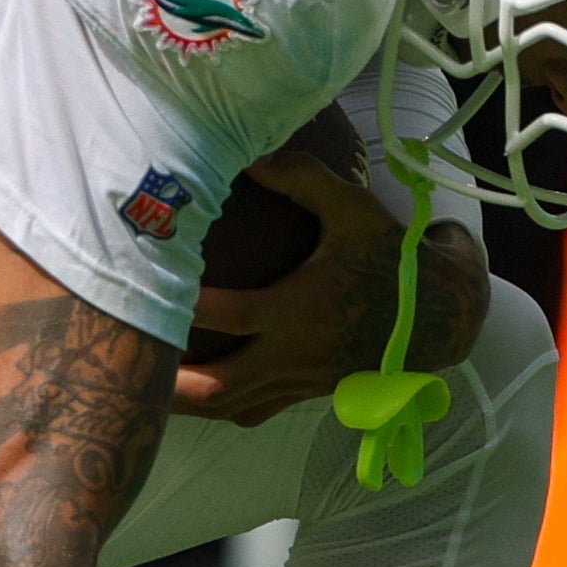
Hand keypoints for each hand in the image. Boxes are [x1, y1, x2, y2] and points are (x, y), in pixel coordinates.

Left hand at [171, 148, 489, 426]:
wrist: (441, 315)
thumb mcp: (351, 209)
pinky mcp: (305, 393)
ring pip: (231, 407)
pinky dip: (220, 407)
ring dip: (187, 404)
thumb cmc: (391, 257)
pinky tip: (191, 397)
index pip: (231, 315)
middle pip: (220, 386)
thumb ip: (301, 179)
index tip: (142, 290)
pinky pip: (253, 412)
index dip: (186, 307)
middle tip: (125, 372)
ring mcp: (300, 380)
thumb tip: (250, 154)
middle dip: (171, 386)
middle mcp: (295, 352)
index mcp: (300, 309)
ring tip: (142, 391)